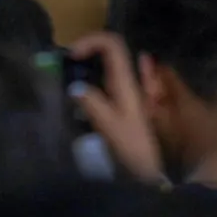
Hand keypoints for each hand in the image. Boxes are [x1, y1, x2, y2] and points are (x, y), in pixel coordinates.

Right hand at [70, 32, 161, 182]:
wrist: (151, 175)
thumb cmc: (133, 151)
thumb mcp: (111, 128)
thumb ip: (93, 104)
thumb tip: (74, 86)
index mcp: (126, 82)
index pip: (112, 44)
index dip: (91, 40)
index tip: (72, 56)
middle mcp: (127, 82)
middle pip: (108, 52)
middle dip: (86, 52)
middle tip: (65, 67)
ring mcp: (126, 93)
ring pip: (105, 67)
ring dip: (86, 67)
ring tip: (66, 81)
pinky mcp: (121, 106)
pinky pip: (104, 84)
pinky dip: (89, 83)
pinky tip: (78, 99)